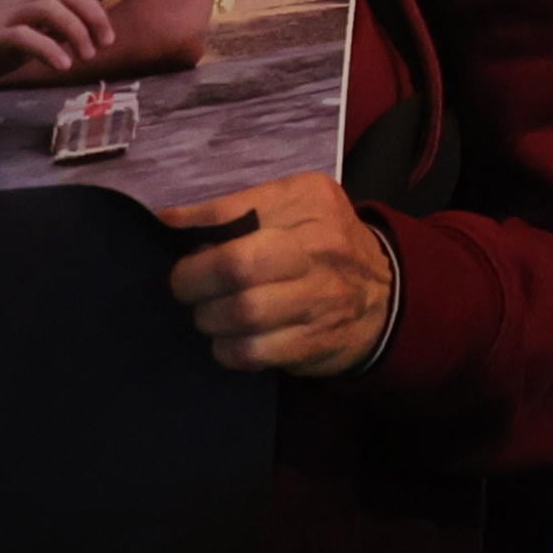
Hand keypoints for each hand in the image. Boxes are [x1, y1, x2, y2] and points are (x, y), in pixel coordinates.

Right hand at [0, 0, 122, 95]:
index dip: (95, 11)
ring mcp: (3, 18)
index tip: (107, 38)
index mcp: (27, 1)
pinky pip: (25, 36)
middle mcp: (18, 2)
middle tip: (105, 45)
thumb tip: (83, 39)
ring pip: (49, 8)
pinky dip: (49, 48)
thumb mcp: (23, 44)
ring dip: (75, 31)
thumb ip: (49, 36)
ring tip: (85, 57)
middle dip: (93, 16)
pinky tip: (61, 66)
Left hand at [162, 172, 400, 376]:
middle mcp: (319, 245)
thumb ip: (245, 209)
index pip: (238, 209)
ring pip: (240, 312)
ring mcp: (320, 296)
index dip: (192, 223)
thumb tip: (174, 221)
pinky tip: (228, 339)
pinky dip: (226, 349)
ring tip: (208, 313)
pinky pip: (251, 351)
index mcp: (310, 200)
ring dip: (208, 317)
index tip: (166, 228)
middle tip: (184, 284)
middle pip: (236, 264)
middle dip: (193, 278)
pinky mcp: (313, 340)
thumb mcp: (299, 207)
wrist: (386, 296)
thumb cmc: (325, 244)